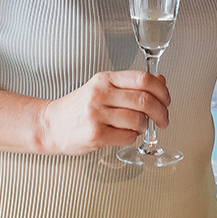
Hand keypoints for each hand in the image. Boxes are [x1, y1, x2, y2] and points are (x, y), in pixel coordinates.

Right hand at [36, 70, 169, 155]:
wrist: (50, 125)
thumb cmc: (78, 107)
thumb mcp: (103, 88)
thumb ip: (131, 85)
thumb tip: (161, 81)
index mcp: (105, 79)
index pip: (143, 79)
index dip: (162, 91)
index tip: (166, 100)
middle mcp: (101, 94)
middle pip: (145, 101)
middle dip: (161, 113)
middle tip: (164, 120)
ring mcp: (97, 114)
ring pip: (139, 120)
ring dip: (145, 127)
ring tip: (138, 128)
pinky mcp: (96, 135)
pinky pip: (128, 137)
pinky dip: (133, 138)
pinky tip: (125, 135)